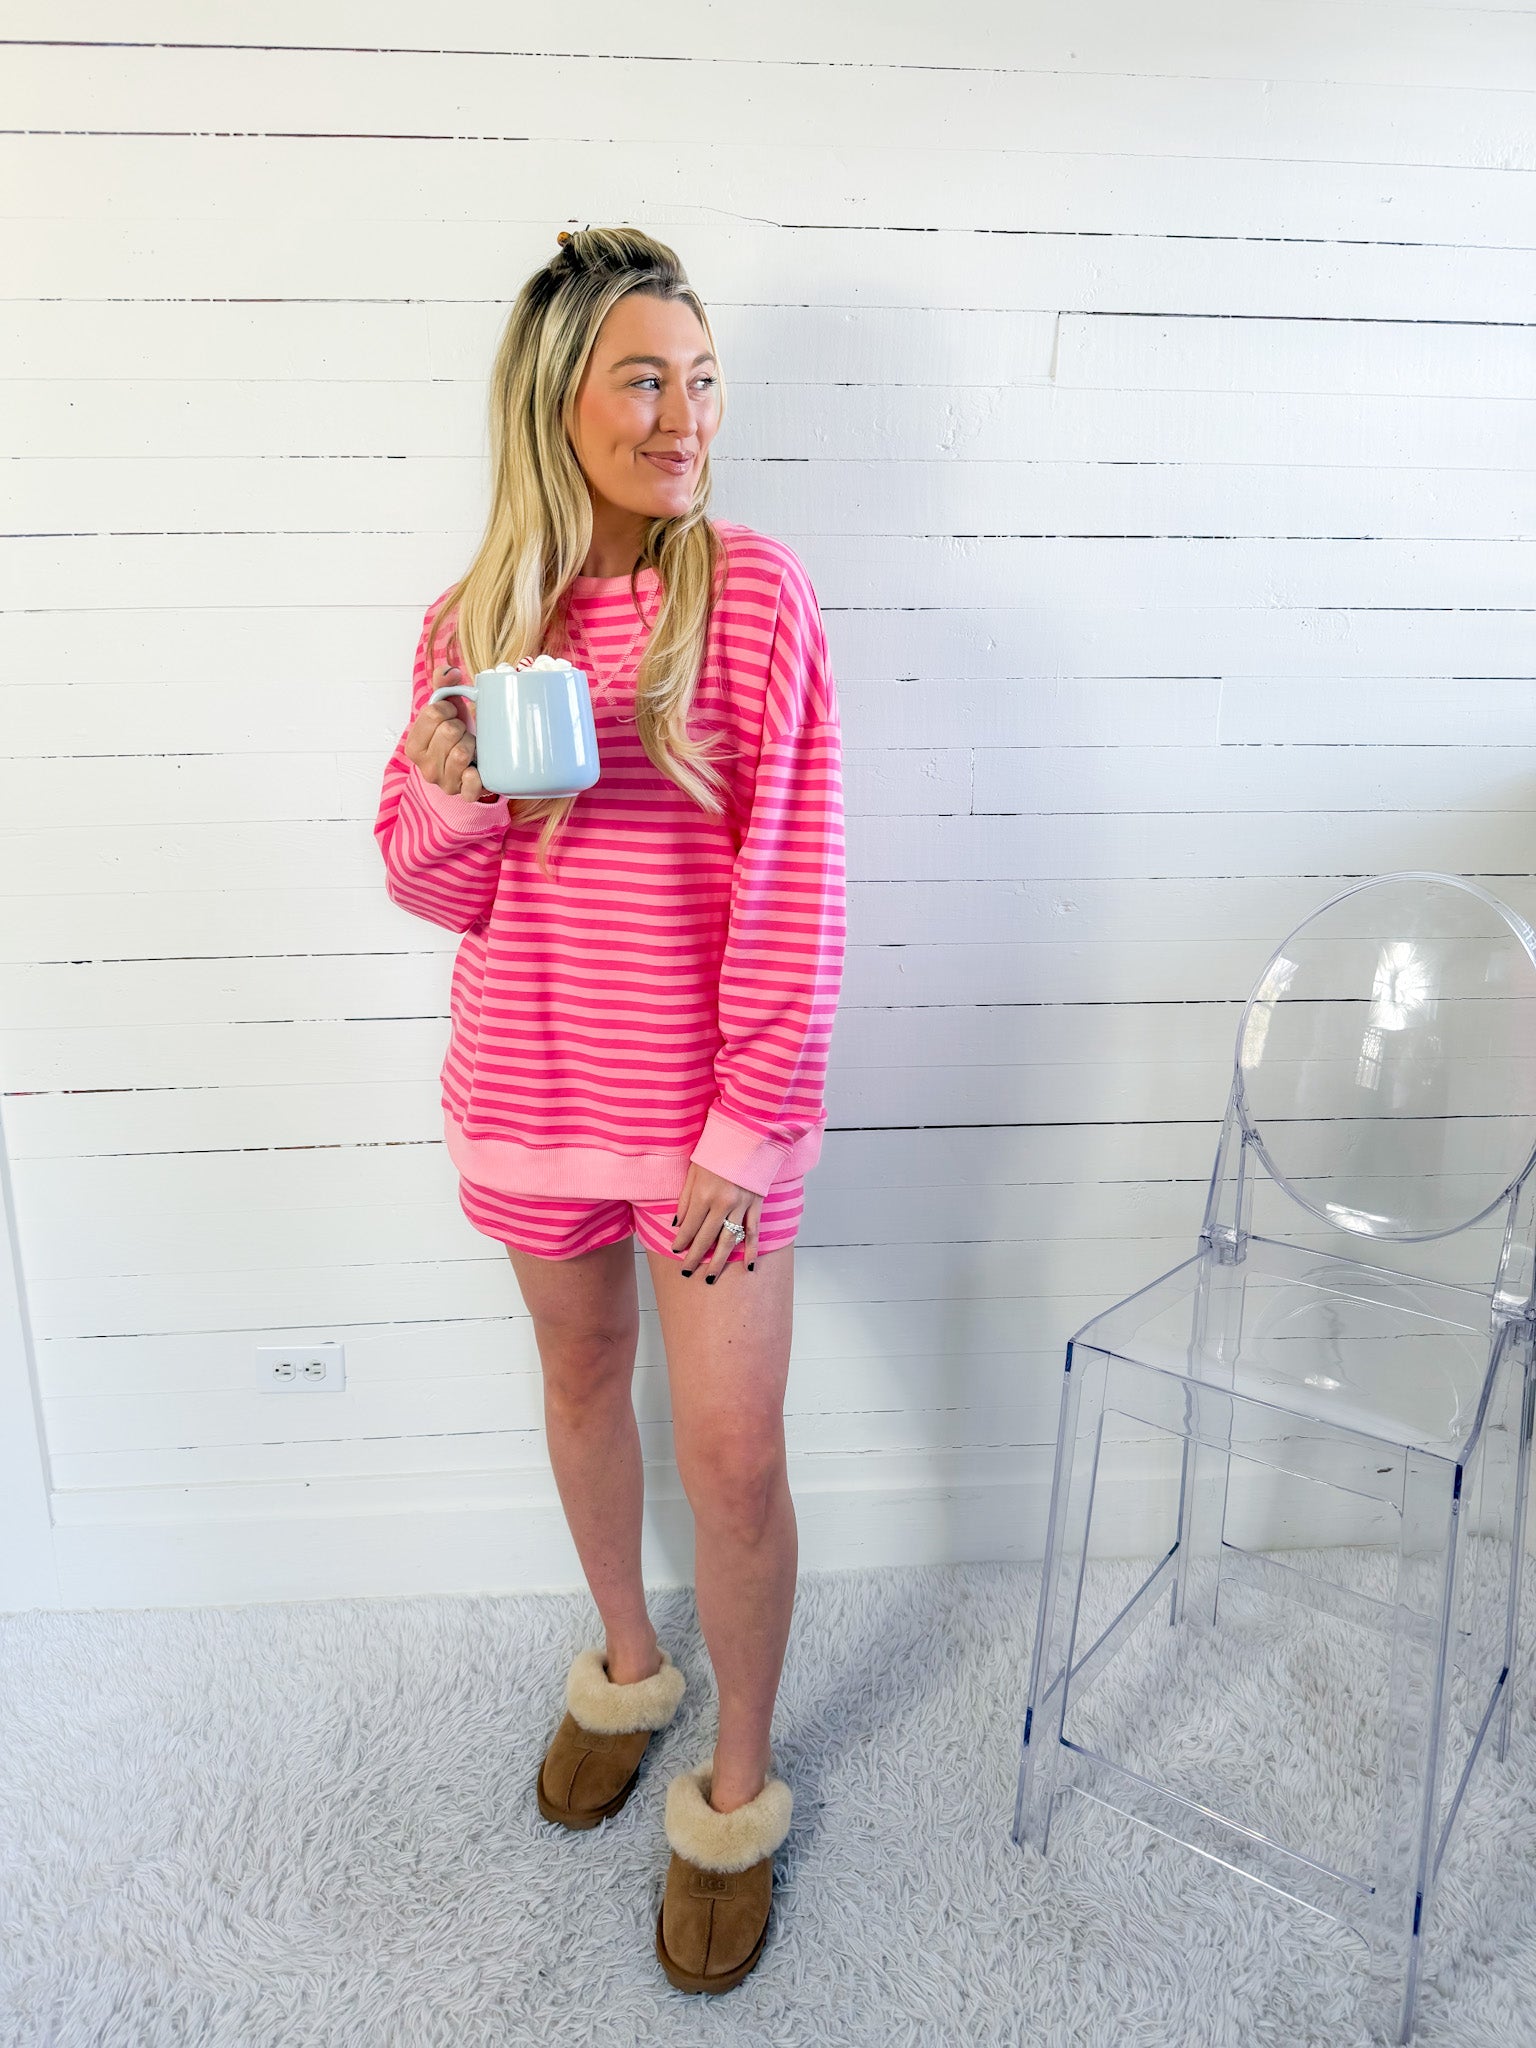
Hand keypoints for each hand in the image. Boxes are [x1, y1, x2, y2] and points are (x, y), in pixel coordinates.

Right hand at [405, 663, 487, 800]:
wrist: (473, 762)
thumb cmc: (457, 734)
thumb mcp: (448, 707)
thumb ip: (443, 684)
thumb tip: (450, 671)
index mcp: (414, 745)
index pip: (433, 713)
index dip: (449, 709)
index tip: (451, 715)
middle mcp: (425, 766)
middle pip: (449, 731)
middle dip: (461, 727)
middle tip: (463, 733)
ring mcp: (444, 783)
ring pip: (461, 753)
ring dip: (472, 745)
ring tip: (471, 747)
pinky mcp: (463, 795)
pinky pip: (470, 786)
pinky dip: (477, 776)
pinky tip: (476, 769)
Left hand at [671, 1162, 760, 1278]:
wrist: (747, 1136)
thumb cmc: (716, 1151)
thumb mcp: (694, 1171)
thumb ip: (685, 1199)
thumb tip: (677, 1224)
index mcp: (704, 1195)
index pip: (689, 1227)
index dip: (681, 1241)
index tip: (676, 1252)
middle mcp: (722, 1204)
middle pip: (707, 1238)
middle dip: (695, 1258)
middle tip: (687, 1273)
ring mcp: (741, 1206)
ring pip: (729, 1240)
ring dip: (719, 1261)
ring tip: (710, 1278)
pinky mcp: (756, 1205)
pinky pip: (753, 1231)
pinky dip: (751, 1249)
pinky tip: (747, 1265)